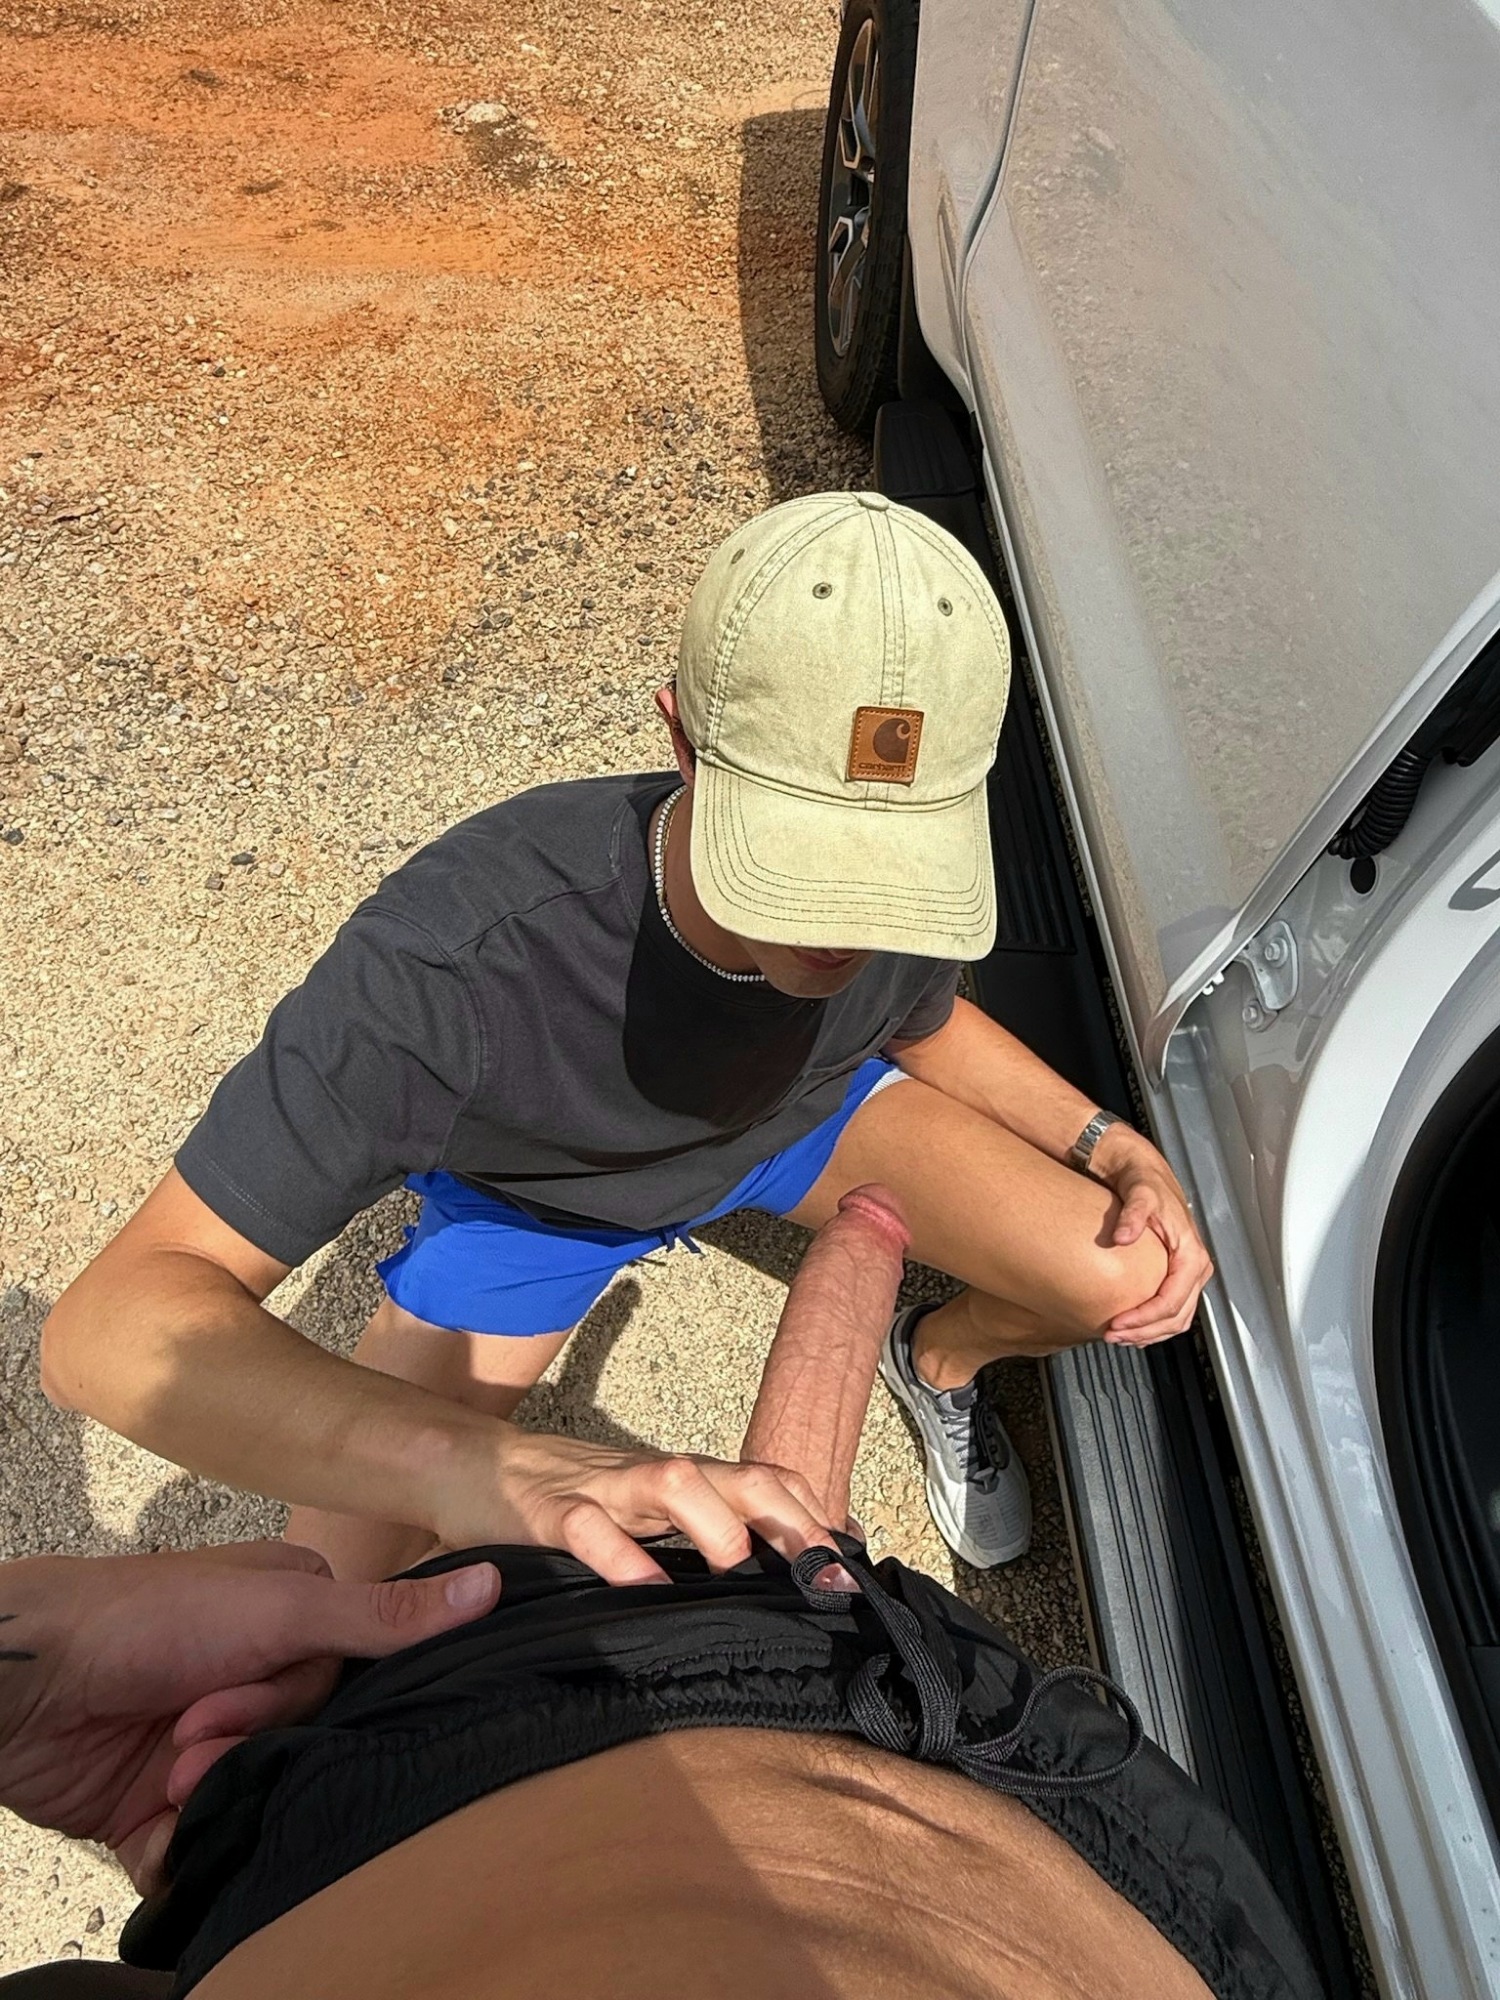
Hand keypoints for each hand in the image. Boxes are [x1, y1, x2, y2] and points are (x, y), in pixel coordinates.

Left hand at [0, 1540, 500, 1894]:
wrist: (25, 1685)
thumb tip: (495, 1583)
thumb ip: (386, 1614)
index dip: (298, 1700)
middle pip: (303, 1742)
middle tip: (194, 1734)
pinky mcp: (162, 1808)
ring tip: (170, 1773)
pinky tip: (158, 1824)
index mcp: (292, 1617)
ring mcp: (210, 1743)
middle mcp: (255, 1678)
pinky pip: (202, 1850)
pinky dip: (182, 1849)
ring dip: (214, 1796)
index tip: (247, 1693)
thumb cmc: (147, 1618)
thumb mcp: (278, 1610)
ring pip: (258, 1797)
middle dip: (248, 1744)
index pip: (344, 1680)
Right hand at [437, 1427, 838, 1586]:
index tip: (852, 1573)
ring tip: (740, 1575)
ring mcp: (605, 1488)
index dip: (814, 1520)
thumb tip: (771, 1581)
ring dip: (718, 1528)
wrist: (471, 1465)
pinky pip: (590, 1527)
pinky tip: (642, 1590)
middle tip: (824, 1578)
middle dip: (792, 1521)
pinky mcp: (549, 1511)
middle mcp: (656, 1477)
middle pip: (742, 1476)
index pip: (768, 1483)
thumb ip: (696, 1537)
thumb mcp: (642, 1518)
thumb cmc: (568, 1499)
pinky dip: (620, 1556)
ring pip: (677, 1483)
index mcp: (685, 1483)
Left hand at [1091, 1128, 1214, 1345]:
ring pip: (1176, 1319)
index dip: (1145, 1318)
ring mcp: (1188, 1274)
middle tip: (1113, 1336)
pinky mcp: (1177, 1276)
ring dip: (1148, 1333)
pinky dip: (1152, 1324)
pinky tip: (1131, 1327)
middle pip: (1176, 1317)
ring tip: (1118, 1337)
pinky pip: (1171, 1310)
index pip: (1172, 1301)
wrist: (1144, 1174)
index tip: (1118, 1324)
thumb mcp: (1140, 1193)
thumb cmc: (1145, 1182)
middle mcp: (1195, 1267)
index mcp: (1191, 1254)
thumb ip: (1133, 1215)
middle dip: (1145, 1332)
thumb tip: (1124, 1236)